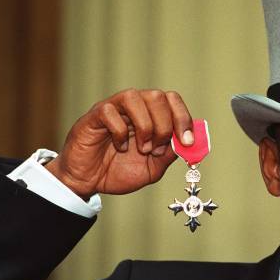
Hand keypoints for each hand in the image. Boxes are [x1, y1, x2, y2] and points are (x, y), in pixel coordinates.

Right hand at [46, 88, 193, 198]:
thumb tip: (189, 142)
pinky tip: (119, 147)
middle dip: (164, 126)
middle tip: (156, 150)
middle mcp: (133, 107)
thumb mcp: (153, 167)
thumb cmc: (119, 171)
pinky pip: (110, 112)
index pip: (172, 100)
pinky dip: (120, 132)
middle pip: (157, 96)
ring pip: (134, 97)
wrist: (89, 183)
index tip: (187, 141)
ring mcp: (113, 108)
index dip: (183, 118)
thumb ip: (170, 153)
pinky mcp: (94, 116)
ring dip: (144, 126)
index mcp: (150, 115)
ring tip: (142, 148)